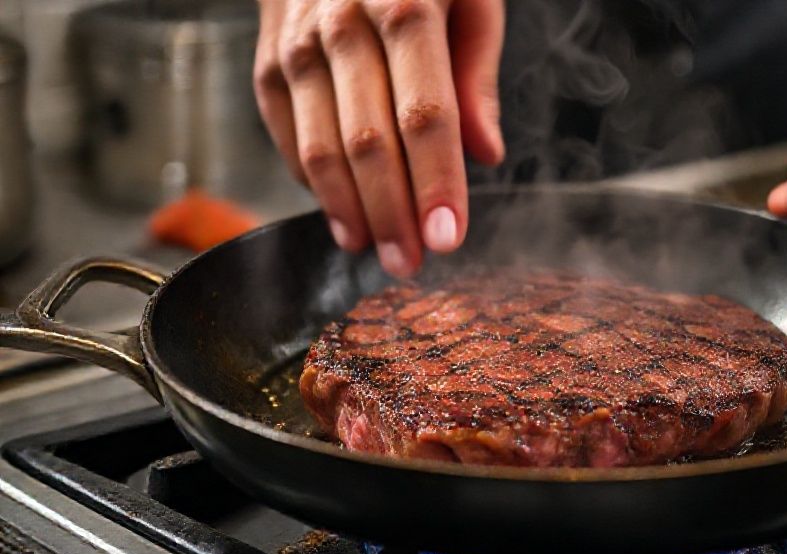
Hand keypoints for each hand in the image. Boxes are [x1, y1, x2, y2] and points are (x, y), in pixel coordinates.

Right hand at [254, 0, 505, 276]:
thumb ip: (476, 72)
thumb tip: (486, 154)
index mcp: (404, 1)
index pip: (424, 113)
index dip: (435, 182)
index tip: (448, 237)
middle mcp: (342, 23)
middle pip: (367, 140)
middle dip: (393, 212)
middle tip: (413, 262)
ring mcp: (297, 42)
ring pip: (319, 146)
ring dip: (350, 211)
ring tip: (378, 251)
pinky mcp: (269, 60)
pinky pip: (286, 134)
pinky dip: (312, 182)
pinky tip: (343, 213)